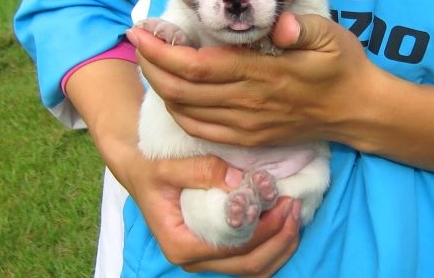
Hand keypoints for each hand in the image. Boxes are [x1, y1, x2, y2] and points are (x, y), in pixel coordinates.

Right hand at [113, 140, 301, 275]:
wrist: (139, 170)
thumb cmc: (150, 169)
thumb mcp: (167, 166)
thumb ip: (199, 171)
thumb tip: (239, 181)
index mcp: (181, 244)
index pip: (235, 247)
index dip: (265, 229)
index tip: (282, 201)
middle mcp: (194, 258)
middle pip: (250, 265)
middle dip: (279, 239)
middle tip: (294, 205)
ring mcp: (205, 256)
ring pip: (253, 268)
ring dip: (279, 245)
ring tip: (294, 213)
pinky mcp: (213, 247)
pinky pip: (248, 258)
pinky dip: (271, 244)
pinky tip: (282, 220)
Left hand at [128, 12, 433, 180]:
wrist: (356, 111)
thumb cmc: (341, 68)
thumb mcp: (330, 37)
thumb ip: (300, 30)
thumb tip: (277, 25)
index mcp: (263, 74)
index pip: (197, 66)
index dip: (162, 52)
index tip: (140, 33)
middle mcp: (248, 103)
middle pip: (182, 90)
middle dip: (151, 67)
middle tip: (138, 44)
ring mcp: (247, 126)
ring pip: (186, 112)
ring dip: (160, 89)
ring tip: (150, 65)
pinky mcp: (250, 138)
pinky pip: (202, 131)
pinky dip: (179, 113)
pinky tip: (173, 95)